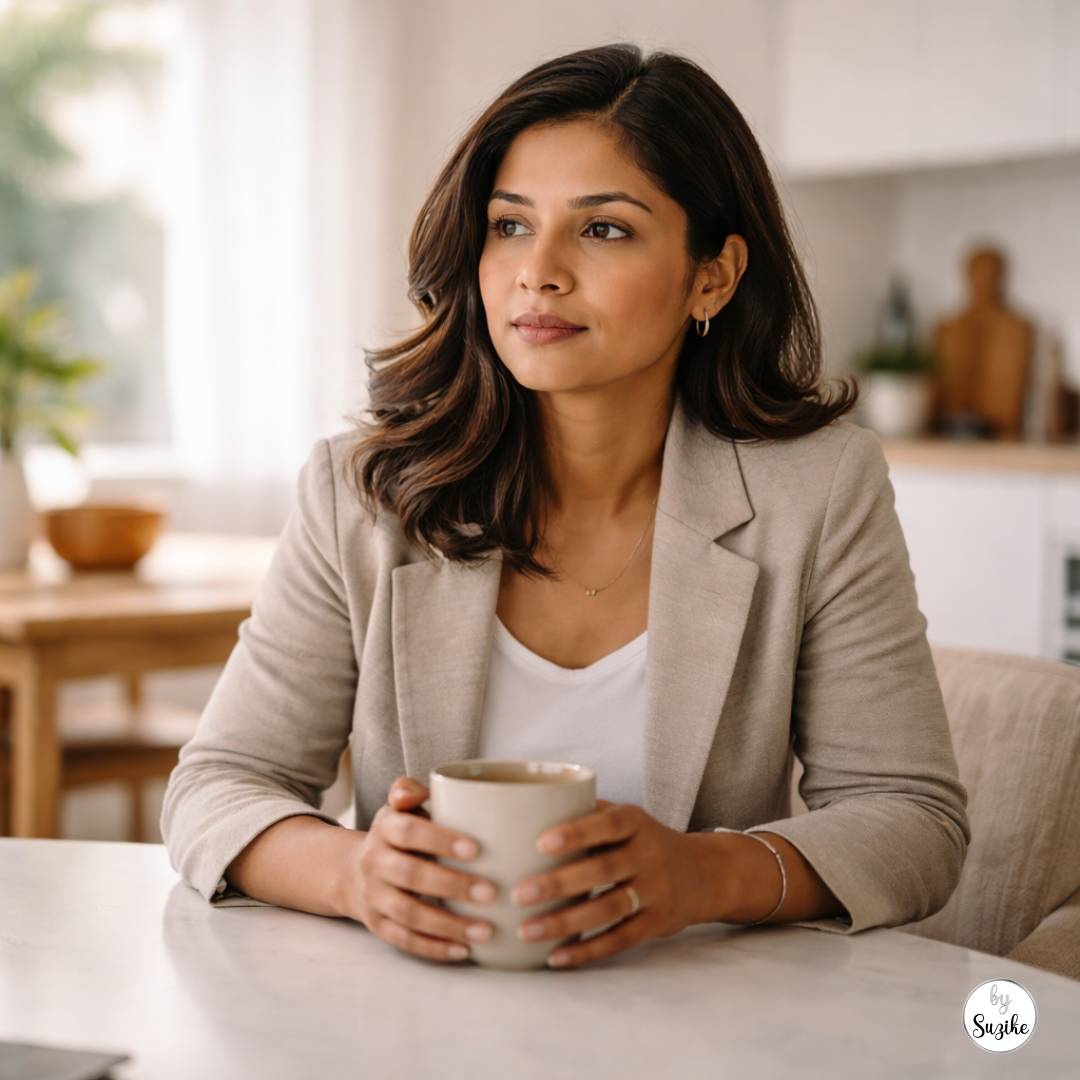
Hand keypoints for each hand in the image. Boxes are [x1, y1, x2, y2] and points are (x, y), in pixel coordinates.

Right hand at [342, 775, 498, 963]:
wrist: (352, 871)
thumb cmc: (398, 834)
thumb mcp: (400, 808)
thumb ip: (409, 791)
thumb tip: (412, 791)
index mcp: (385, 828)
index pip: (408, 831)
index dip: (440, 840)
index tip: (476, 850)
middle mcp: (374, 862)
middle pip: (411, 875)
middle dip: (452, 886)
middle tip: (491, 893)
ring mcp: (374, 897)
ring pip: (408, 914)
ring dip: (448, 924)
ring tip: (485, 930)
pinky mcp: (378, 926)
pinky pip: (404, 941)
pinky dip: (434, 948)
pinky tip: (464, 950)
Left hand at [511, 799, 703, 968]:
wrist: (706, 873)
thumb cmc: (647, 841)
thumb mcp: (629, 818)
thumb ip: (588, 813)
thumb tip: (530, 808)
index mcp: (637, 823)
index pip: (608, 824)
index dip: (576, 833)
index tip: (540, 843)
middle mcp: (649, 855)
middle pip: (603, 870)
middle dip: (559, 884)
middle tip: (519, 894)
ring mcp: (656, 892)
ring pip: (609, 909)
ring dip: (565, 922)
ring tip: (526, 930)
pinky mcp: (657, 924)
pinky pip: (620, 939)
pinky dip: (587, 950)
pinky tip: (556, 956)